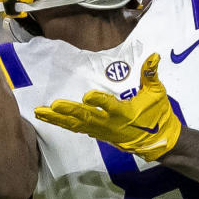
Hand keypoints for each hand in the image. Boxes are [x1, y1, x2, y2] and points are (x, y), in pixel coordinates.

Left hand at [34, 54, 182, 159]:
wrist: (156, 142)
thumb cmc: (157, 116)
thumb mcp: (157, 94)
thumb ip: (151, 75)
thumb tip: (153, 56)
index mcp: (125, 114)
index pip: (111, 107)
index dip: (100, 102)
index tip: (88, 96)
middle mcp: (110, 124)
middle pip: (87, 118)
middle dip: (69, 112)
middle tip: (53, 106)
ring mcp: (102, 131)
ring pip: (77, 125)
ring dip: (58, 119)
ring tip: (40, 112)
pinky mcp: (97, 133)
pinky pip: (76, 128)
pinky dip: (62, 123)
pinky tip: (48, 118)